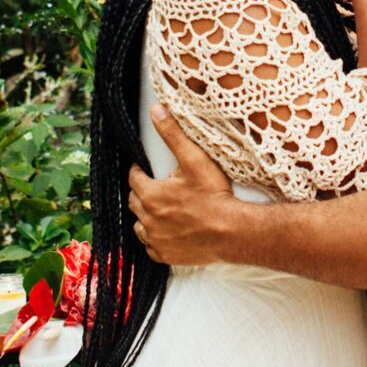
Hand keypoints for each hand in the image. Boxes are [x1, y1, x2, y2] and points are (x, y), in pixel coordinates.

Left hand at [127, 106, 242, 266]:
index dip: (139, 171)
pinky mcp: (166, 255)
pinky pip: (151, 247)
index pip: (135, 178)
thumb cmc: (214, 195)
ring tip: (159, 209)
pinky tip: (166, 232)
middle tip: (154, 186)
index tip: (144, 169)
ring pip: (140, 226)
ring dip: (145, 217)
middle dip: (141, 192)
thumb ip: (173, 135)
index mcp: (151, 195)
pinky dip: (155, 239)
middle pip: (134, 202)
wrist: (231, 231)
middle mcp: (148, 219)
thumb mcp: (194, 159)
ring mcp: (156, 240)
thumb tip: (157, 111)